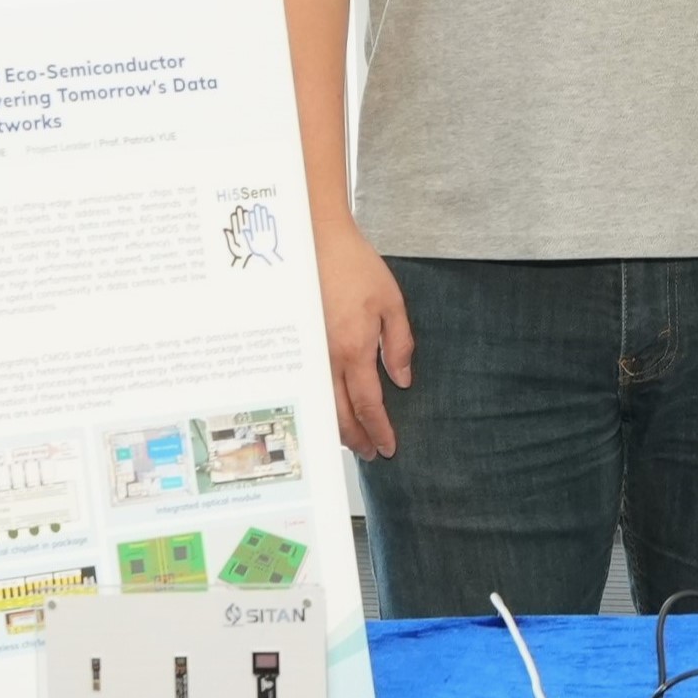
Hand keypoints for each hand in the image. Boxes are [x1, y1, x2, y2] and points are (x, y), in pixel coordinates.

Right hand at [317, 216, 411, 459]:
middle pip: (340, 414)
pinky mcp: (295, 346)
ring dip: (336, 428)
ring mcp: (306, 354)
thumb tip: (402, 380)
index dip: (379, 429)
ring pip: (319, 405)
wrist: (314, 243)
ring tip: (352, 441)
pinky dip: (320, 406)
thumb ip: (399, 343)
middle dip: (356, 439)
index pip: (368, 403)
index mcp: (354, 348)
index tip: (389, 447)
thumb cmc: (355, 267)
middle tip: (372, 454)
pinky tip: (328, 411)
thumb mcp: (391, 302)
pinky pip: (308, 386)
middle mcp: (326, 358)